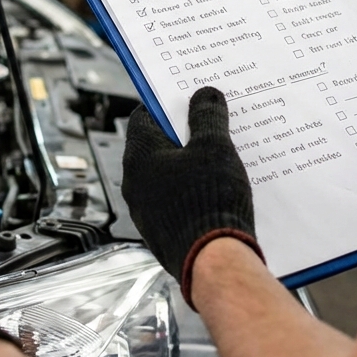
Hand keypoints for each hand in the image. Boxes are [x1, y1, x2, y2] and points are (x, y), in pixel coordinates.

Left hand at [121, 87, 263, 306]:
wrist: (213, 262)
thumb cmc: (208, 202)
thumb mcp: (214, 147)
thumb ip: (207, 117)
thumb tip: (204, 94)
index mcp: (139, 157)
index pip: (144, 116)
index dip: (167, 104)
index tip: (188, 98)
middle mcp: (135, 184)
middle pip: (157, 147)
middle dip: (184, 135)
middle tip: (211, 125)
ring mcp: (147, 212)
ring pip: (168, 176)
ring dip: (190, 165)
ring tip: (222, 158)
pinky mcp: (162, 233)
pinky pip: (175, 202)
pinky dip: (192, 192)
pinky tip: (219, 191)